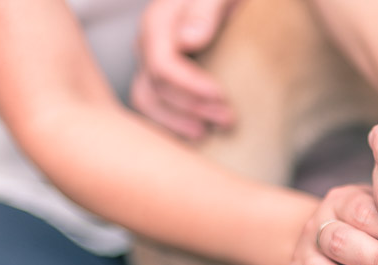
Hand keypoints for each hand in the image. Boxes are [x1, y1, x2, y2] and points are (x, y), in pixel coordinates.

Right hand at [131, 0, 238, 139]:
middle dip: (192, 108)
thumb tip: (189, 40)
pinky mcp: (160, 79)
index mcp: (160, 23)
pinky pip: (156, 108)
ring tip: (206, 135)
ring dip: (177, 123)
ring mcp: (151, 63)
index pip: (163, 64)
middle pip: (156, 87)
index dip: (190, 86)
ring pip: (149, 102)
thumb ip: (205, 9)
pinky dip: (172, 125)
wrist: (219, 0)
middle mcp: (149, 45)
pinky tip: (196, 136)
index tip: (221, 96)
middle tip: (228, 120)